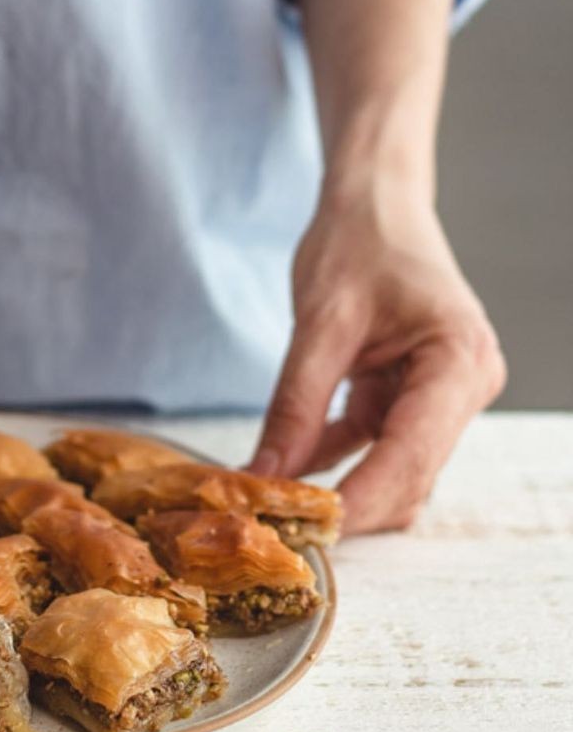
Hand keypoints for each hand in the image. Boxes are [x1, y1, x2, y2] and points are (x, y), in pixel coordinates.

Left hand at [248, 180, 505, 533]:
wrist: (374, 199)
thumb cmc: (359, 240)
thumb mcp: (319, 321)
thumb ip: (296, 403)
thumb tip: (266, 476)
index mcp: (458, 361)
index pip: (412, 455)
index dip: (361, 501)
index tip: (309, 531)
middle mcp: (464, 385)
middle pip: (409, 474)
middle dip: (348, 503)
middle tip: (280, 523)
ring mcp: (441, 395)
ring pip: (393, 468)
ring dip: (339, 486)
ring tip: (276, 501)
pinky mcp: (410, 395)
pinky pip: (373, 445)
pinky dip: (332, 458)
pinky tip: (286, 463)